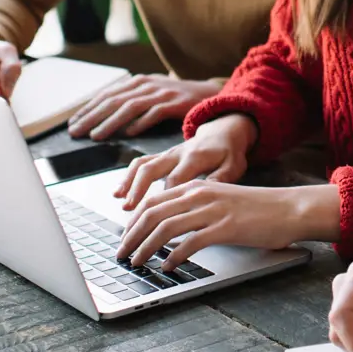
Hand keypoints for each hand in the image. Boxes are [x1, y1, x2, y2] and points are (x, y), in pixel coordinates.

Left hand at [68, 75, 220, 139]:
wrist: (209, 94)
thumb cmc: (176, 98)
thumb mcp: (151, 93)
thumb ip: (130, 101)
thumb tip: (102, 117)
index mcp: (138, 81)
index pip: (106, 95)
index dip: (87, 109)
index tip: (73, 123)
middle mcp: (147, 84)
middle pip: (113, 101)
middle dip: (91, 117)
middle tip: (76, 132)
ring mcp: (161, 93)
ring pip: (129, 107)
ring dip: (110, 122)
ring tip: (96, 135)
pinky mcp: (175, 102)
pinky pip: (154, 113)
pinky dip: (140, 122)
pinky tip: (129, 133)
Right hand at [112, 114, 256, 206]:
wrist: (224, 131)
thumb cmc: (229, 153)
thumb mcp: (233, 166)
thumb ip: (220, 179)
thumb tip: (207, 197)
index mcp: (195, 158)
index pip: (175, 180)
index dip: (166, 199)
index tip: (160, 219)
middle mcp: (177, 154)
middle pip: (151, 170)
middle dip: (138, 190)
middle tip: (129, 211)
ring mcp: (167, 154)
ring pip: (142, 165)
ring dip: (129, 184)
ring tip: (121, 202)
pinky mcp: (161, 156)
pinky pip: (140, 163)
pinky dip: (127, 177)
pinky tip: (118, 192)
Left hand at [117, 181, 328, 267]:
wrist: (290, 208)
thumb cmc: (258, 209)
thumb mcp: (221, 201)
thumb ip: (196, 209)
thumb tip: (169, 229)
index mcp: (198, 187)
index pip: (153, 201)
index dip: (133, 221)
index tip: (125, 238)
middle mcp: (201, 194)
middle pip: (153, 212)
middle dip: (131, 235)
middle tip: (122, 254)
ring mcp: (213, 210)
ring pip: (166, 227)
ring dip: (146, 247)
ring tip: (137, 262)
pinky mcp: (226, 228)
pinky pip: (191, 242)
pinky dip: (174, 256)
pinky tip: (168, 266)